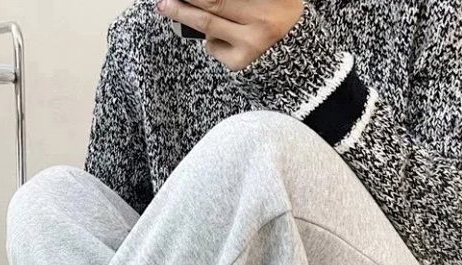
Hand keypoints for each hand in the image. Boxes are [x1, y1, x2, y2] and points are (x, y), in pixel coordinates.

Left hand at [156, 0, 303, 70]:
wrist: (296, 59)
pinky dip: (210, 39)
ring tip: (165, 6)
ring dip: (182, 14)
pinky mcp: (241, 62)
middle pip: (215, 2)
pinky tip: (221, 38)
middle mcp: (264, 17)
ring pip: (207, 24)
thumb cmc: (276, 20)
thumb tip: (199, 0)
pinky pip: (213, 46)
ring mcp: (251, 42)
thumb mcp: (267, 1)